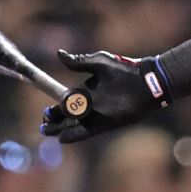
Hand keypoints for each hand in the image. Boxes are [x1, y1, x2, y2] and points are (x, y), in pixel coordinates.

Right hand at [40, 50, 170, 142]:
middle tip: (44, 123)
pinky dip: (74, 134)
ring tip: (48, 131)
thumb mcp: (100, 62)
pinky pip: (86, 131)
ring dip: (60, 128)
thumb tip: (58, 54)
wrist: (146, 82)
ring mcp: (97, 115)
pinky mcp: (106, 123)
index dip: (54, 108)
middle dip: (54, 120)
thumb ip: (79, 62)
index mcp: (86, 90)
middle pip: (66, 115)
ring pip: (73, 124)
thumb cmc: (124, 70)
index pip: (64, 101)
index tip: (45, 112)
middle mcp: (90, 105)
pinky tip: (63, 137)